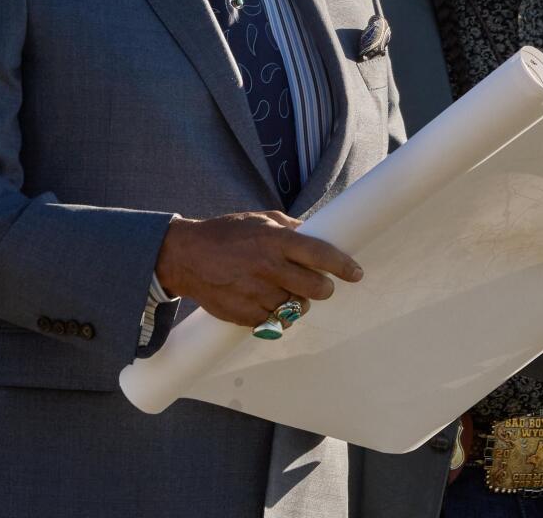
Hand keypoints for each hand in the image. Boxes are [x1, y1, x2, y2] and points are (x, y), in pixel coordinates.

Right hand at [154, 211, 363, 327]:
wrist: (186, 257)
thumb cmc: (226, 234)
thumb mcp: (259, 219)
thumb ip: (290, 228)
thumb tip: (317, 234)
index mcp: (275, 240)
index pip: (320, 255)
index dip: (343, 266)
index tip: (356, 273)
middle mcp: (268, 267)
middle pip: (316, 289)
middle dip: (323, 288)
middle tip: (320, 285)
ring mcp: (257, 293)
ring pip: (297, 308)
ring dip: (297, 302)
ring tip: (283, 290)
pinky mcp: (246, 315)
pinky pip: (276, 323)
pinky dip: (277, 315)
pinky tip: (267, 301)